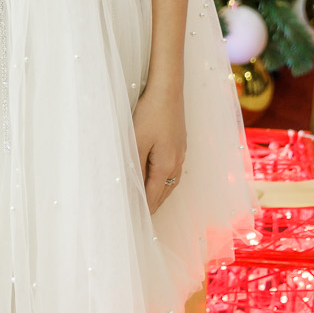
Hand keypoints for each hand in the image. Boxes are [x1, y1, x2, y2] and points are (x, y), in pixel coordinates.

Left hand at [132, 83, 185, 213]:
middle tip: (140, 218)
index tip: (135, 222)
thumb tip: (132, 188)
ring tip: (147, 204)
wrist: (168, 90)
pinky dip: (162, 181)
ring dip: (158, 194)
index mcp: (166, 166)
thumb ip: (135, 167)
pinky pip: (172, 171)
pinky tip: (156, 179)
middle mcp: (177, 163)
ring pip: (169, 183)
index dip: (143, 210)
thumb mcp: (136, 142)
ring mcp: (181, 153)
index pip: (153, 197)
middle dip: (152, 206)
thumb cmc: (150, 114)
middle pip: (164, 193)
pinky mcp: (179, 144)